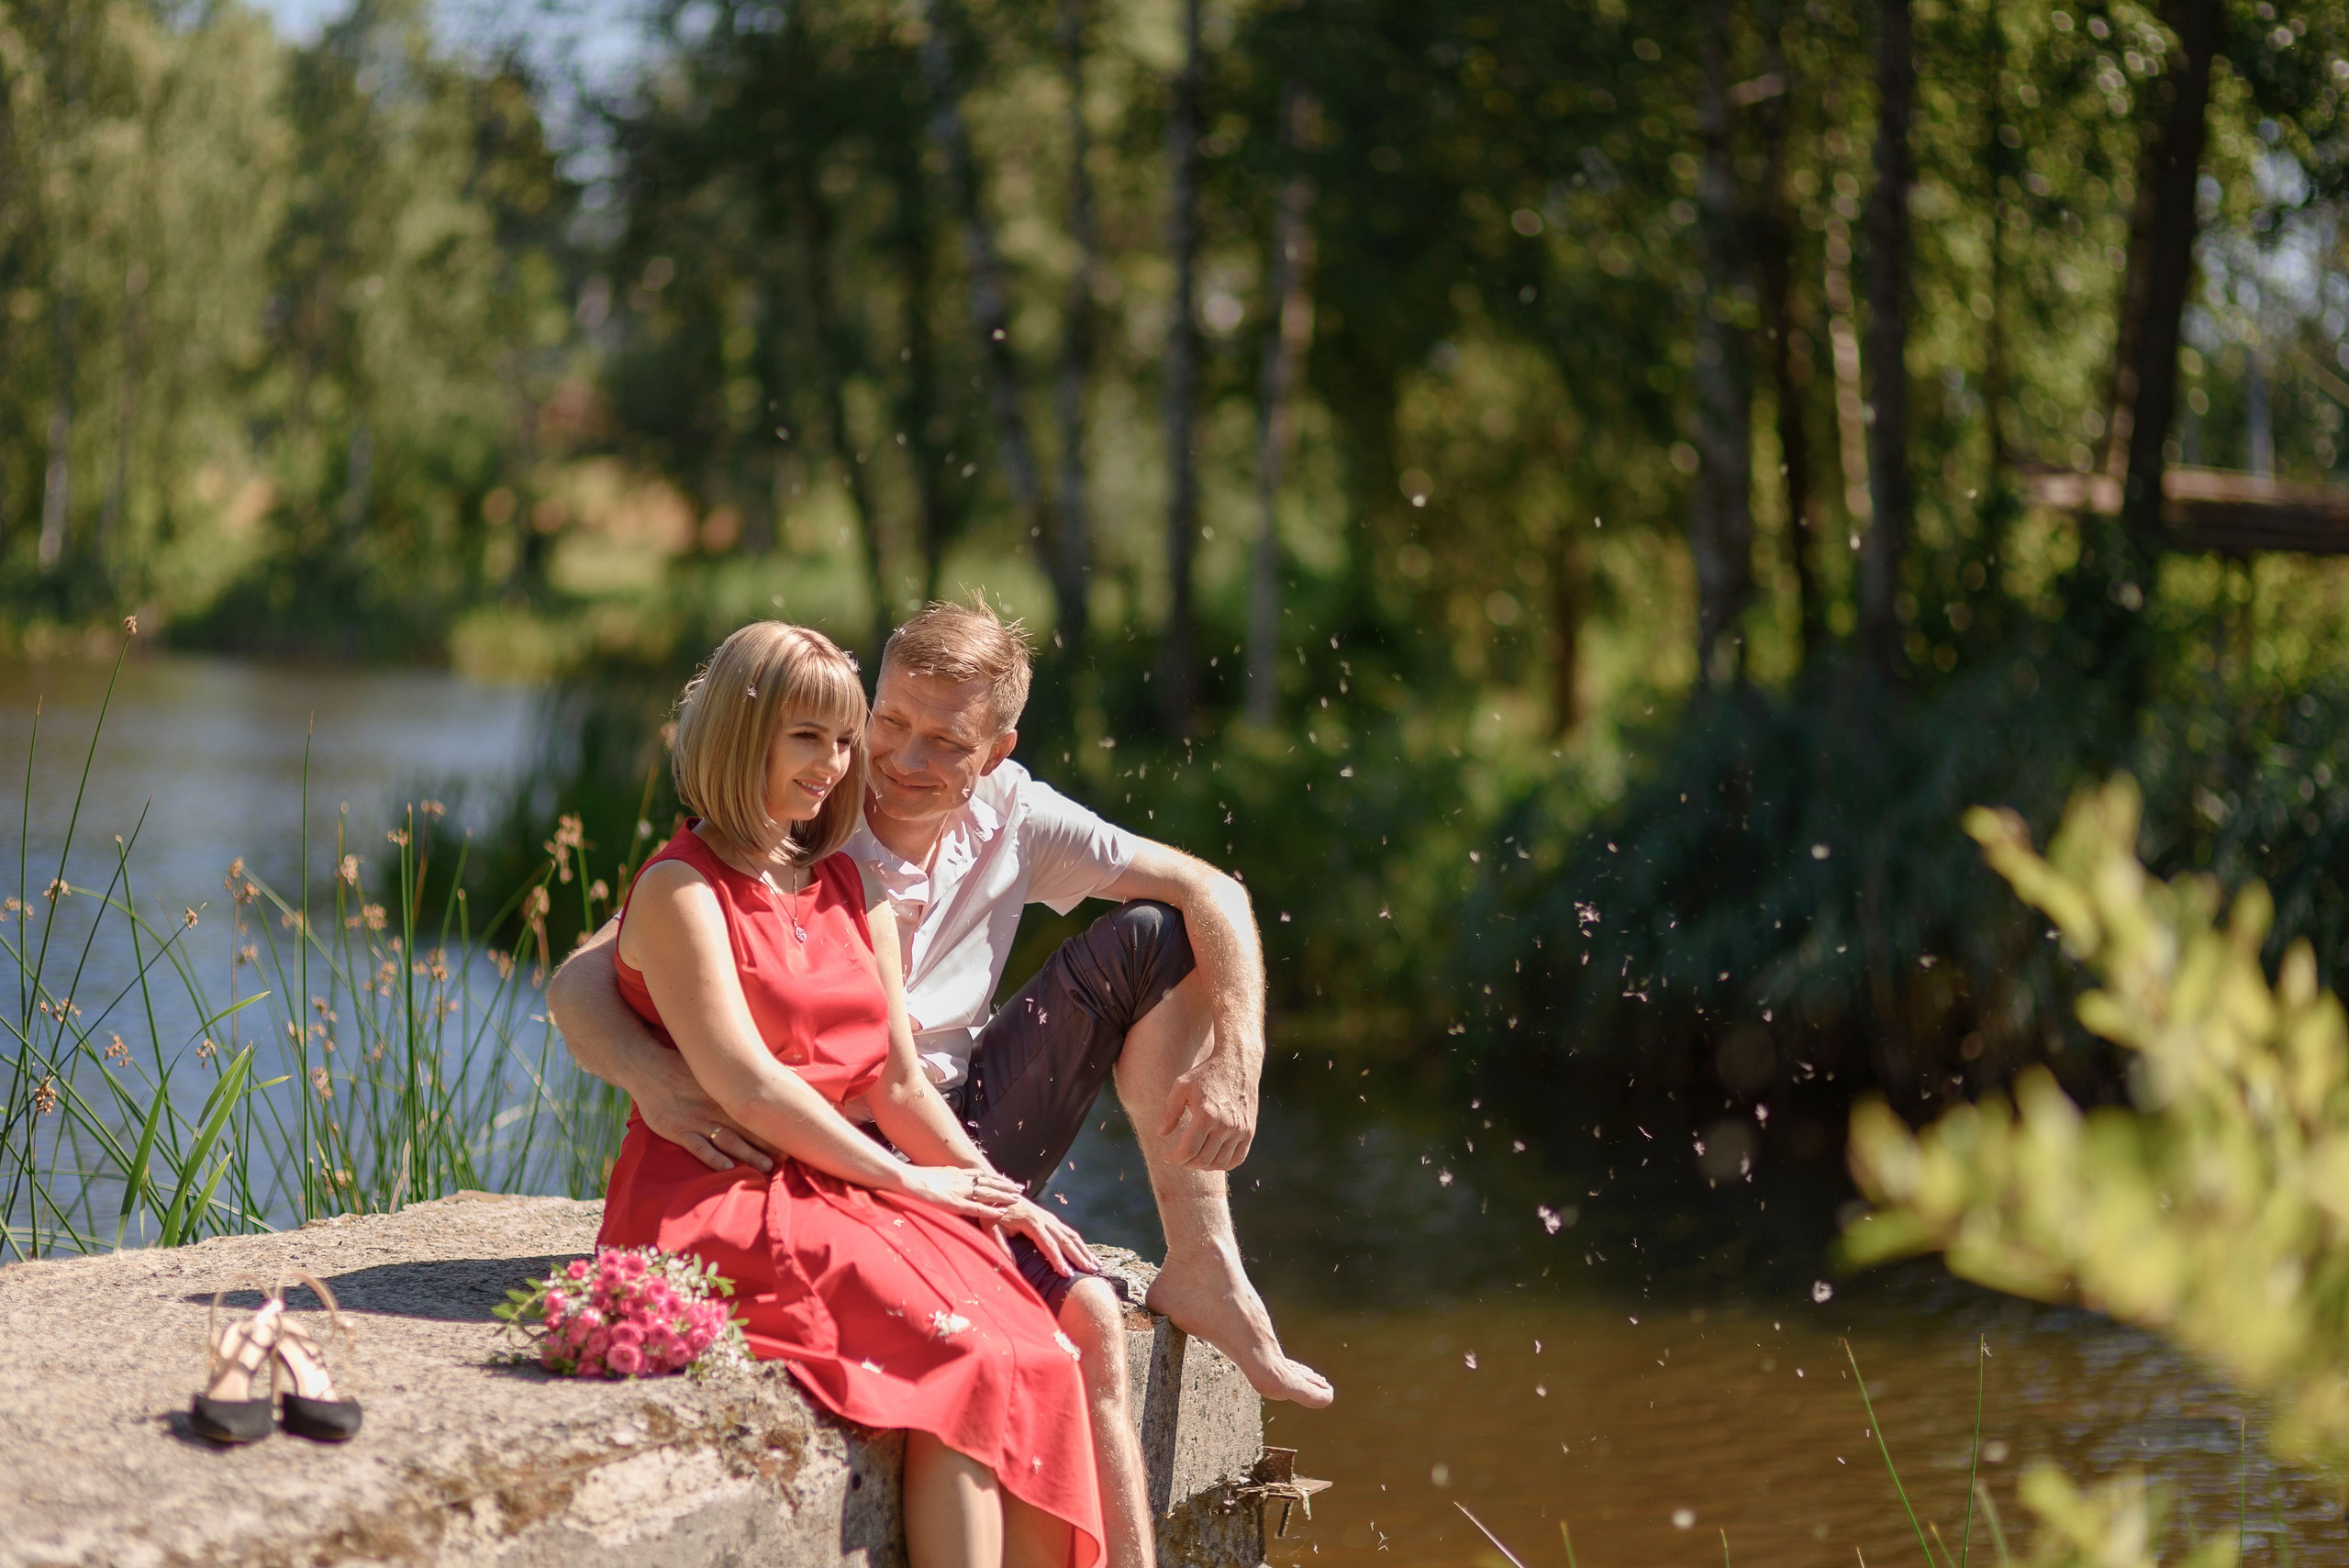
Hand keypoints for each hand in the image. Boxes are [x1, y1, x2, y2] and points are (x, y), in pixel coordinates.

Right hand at [631, 1046, 775, 1173]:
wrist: (647, 1068)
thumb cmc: (680, 1066)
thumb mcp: (710, 1066)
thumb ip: (733, 1074)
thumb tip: (766, 1070)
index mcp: (724, 1093)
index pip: (753, 1111)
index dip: (772, 1125)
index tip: (791, 1136)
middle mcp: (713, 1107)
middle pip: (746, 1128)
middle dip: (767, 1144)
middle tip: (787, 1157)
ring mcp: (695, 1120)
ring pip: (727, 1140)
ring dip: (748, 1154)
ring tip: (766, 1166)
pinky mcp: (677, 1130)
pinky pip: (698, 1146)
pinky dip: (713, 1157)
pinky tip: (728, 1168)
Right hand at [896, 1164, 1025, 1224]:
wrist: (904, 1178)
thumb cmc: (911, 1178)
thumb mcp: (929, 1175)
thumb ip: (939, 1179)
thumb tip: (940, 1181)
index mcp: (954, 1173)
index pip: (979, 1174)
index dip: (994, 1177)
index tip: (1006, 1179)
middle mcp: (959, 1180)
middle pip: (988, 1181)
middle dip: (1005, 1185)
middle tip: (1019, 1187)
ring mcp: (958, 1191)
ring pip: (987, 1193)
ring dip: (1003, 1196)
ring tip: (1017, 1197)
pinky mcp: (953, 1203)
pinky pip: (976, 1208)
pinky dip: (990, 1210)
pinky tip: (1002, 1212)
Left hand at [991, 1198, 1100, 1277]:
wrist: (997, 1191)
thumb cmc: (992, 1212)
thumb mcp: (991, 1230)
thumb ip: (1001, 1247)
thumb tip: (1012, 1267)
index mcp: (1031, 1222)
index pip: (1048, 1245)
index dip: (1058, 1260)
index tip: (1067, 1274)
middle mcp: (1044, 1219)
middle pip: (1065, 1240)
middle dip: (1079, 1257)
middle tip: (1091, 1271)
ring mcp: (1049, 1217)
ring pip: (1071, 1235)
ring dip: (1083, 1250)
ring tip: (1095, 1264)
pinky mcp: (1050, 1218)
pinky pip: (1068, 1231)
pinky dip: (1079, 1243)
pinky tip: (1085, 1252)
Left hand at [1159, 1044, 1256, 1170]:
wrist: (1237, 1063)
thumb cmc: (1206, 1074)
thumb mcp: (1181, 1086)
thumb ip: (1170, 1112)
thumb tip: (1162, 1134)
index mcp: (1206, 1115)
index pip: (1188, 1150)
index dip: (1175, 1159)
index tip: (1168, 1157)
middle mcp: (1225, 1125)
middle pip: (1203, 1160)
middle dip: (1187, 1163)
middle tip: (1179, 1158)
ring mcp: (1240, 1130)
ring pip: (1220, 1163)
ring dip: (1204, 1166)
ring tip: (1194, 1158)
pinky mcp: (1249, 1132)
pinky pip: (1237, 1159)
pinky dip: (1224, 1164)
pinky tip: (1212, 1159)